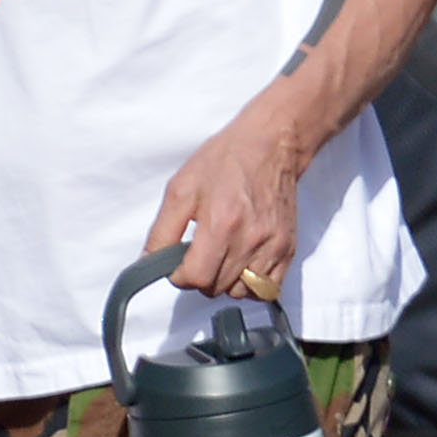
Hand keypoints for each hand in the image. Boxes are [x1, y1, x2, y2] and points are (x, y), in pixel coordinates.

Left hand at [144, 97, 300, 300]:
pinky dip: (250, 284)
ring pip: (240, 292)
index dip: (179, 275)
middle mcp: (250, 240)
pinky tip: (241, 263)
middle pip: (215, 288)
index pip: (196, 278)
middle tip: (198, 253)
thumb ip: (162, 231)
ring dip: (224, 282)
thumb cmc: (223, 161)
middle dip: (199, 277)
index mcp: (221, 224)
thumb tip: (149, 263)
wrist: (271, 145)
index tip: (178, 262)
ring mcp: (272, 247)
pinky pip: (266, 289)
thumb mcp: (180, 189)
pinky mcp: (288, 249)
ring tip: (220, 257)